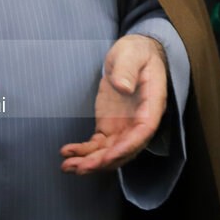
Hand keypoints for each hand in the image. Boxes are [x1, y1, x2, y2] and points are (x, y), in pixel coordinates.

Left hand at [59, 35, 168, 173]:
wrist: (131, 54)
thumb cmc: (136, 52)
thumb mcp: (131, 54)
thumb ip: (128, 69)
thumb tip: (123, 87)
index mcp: (151, 105)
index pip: (143, 132)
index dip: (126, 147)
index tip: (107, 157)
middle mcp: (139, 121)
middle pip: (124, 149)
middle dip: (103, 161)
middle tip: (80, 167)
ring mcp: (124, 126)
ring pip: (109, 152)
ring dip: (90, 162)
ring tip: (68, 165)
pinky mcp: (109, 126)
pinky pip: (98, 145)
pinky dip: (83, 151)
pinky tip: (67, 152)